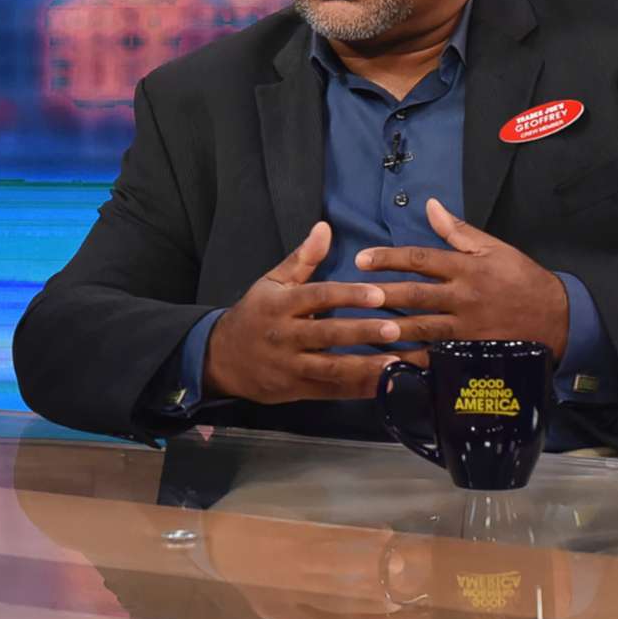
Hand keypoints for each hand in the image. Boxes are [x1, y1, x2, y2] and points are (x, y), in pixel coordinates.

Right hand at [204, 222, 420, 405]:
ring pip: (332, 368)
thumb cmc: (254, 315)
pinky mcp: (295, 389)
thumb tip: (325, 227)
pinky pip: (330, 391)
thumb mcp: (271, 282)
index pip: (318, 297)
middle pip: (328, 334)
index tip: (379, 293)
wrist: (221, 358)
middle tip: (396, 328)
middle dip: (363, 332)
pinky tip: (385, 384)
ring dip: (366, 366)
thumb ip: (302, 258)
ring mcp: (290, 366)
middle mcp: (284, 336)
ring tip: (397, 362)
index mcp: (280, 305)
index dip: (349, 295)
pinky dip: (358, 389)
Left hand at [355, 200, 570, 358]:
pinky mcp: (471, 349)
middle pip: (415, 295)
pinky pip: (438, 356)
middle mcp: (464, 296)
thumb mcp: (493, 248)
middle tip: (351, 295)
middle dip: (382, 295)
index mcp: (467, 267)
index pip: (421, 260)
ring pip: (422, 328)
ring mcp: (467, 326)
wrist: (556, 316)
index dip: (389, 259)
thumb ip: (457, 230)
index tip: (361, 260)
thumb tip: (430, 205)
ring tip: (362, 330)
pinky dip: (414, 360)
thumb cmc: (521, 278)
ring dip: (391, 329)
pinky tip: (391, 362)